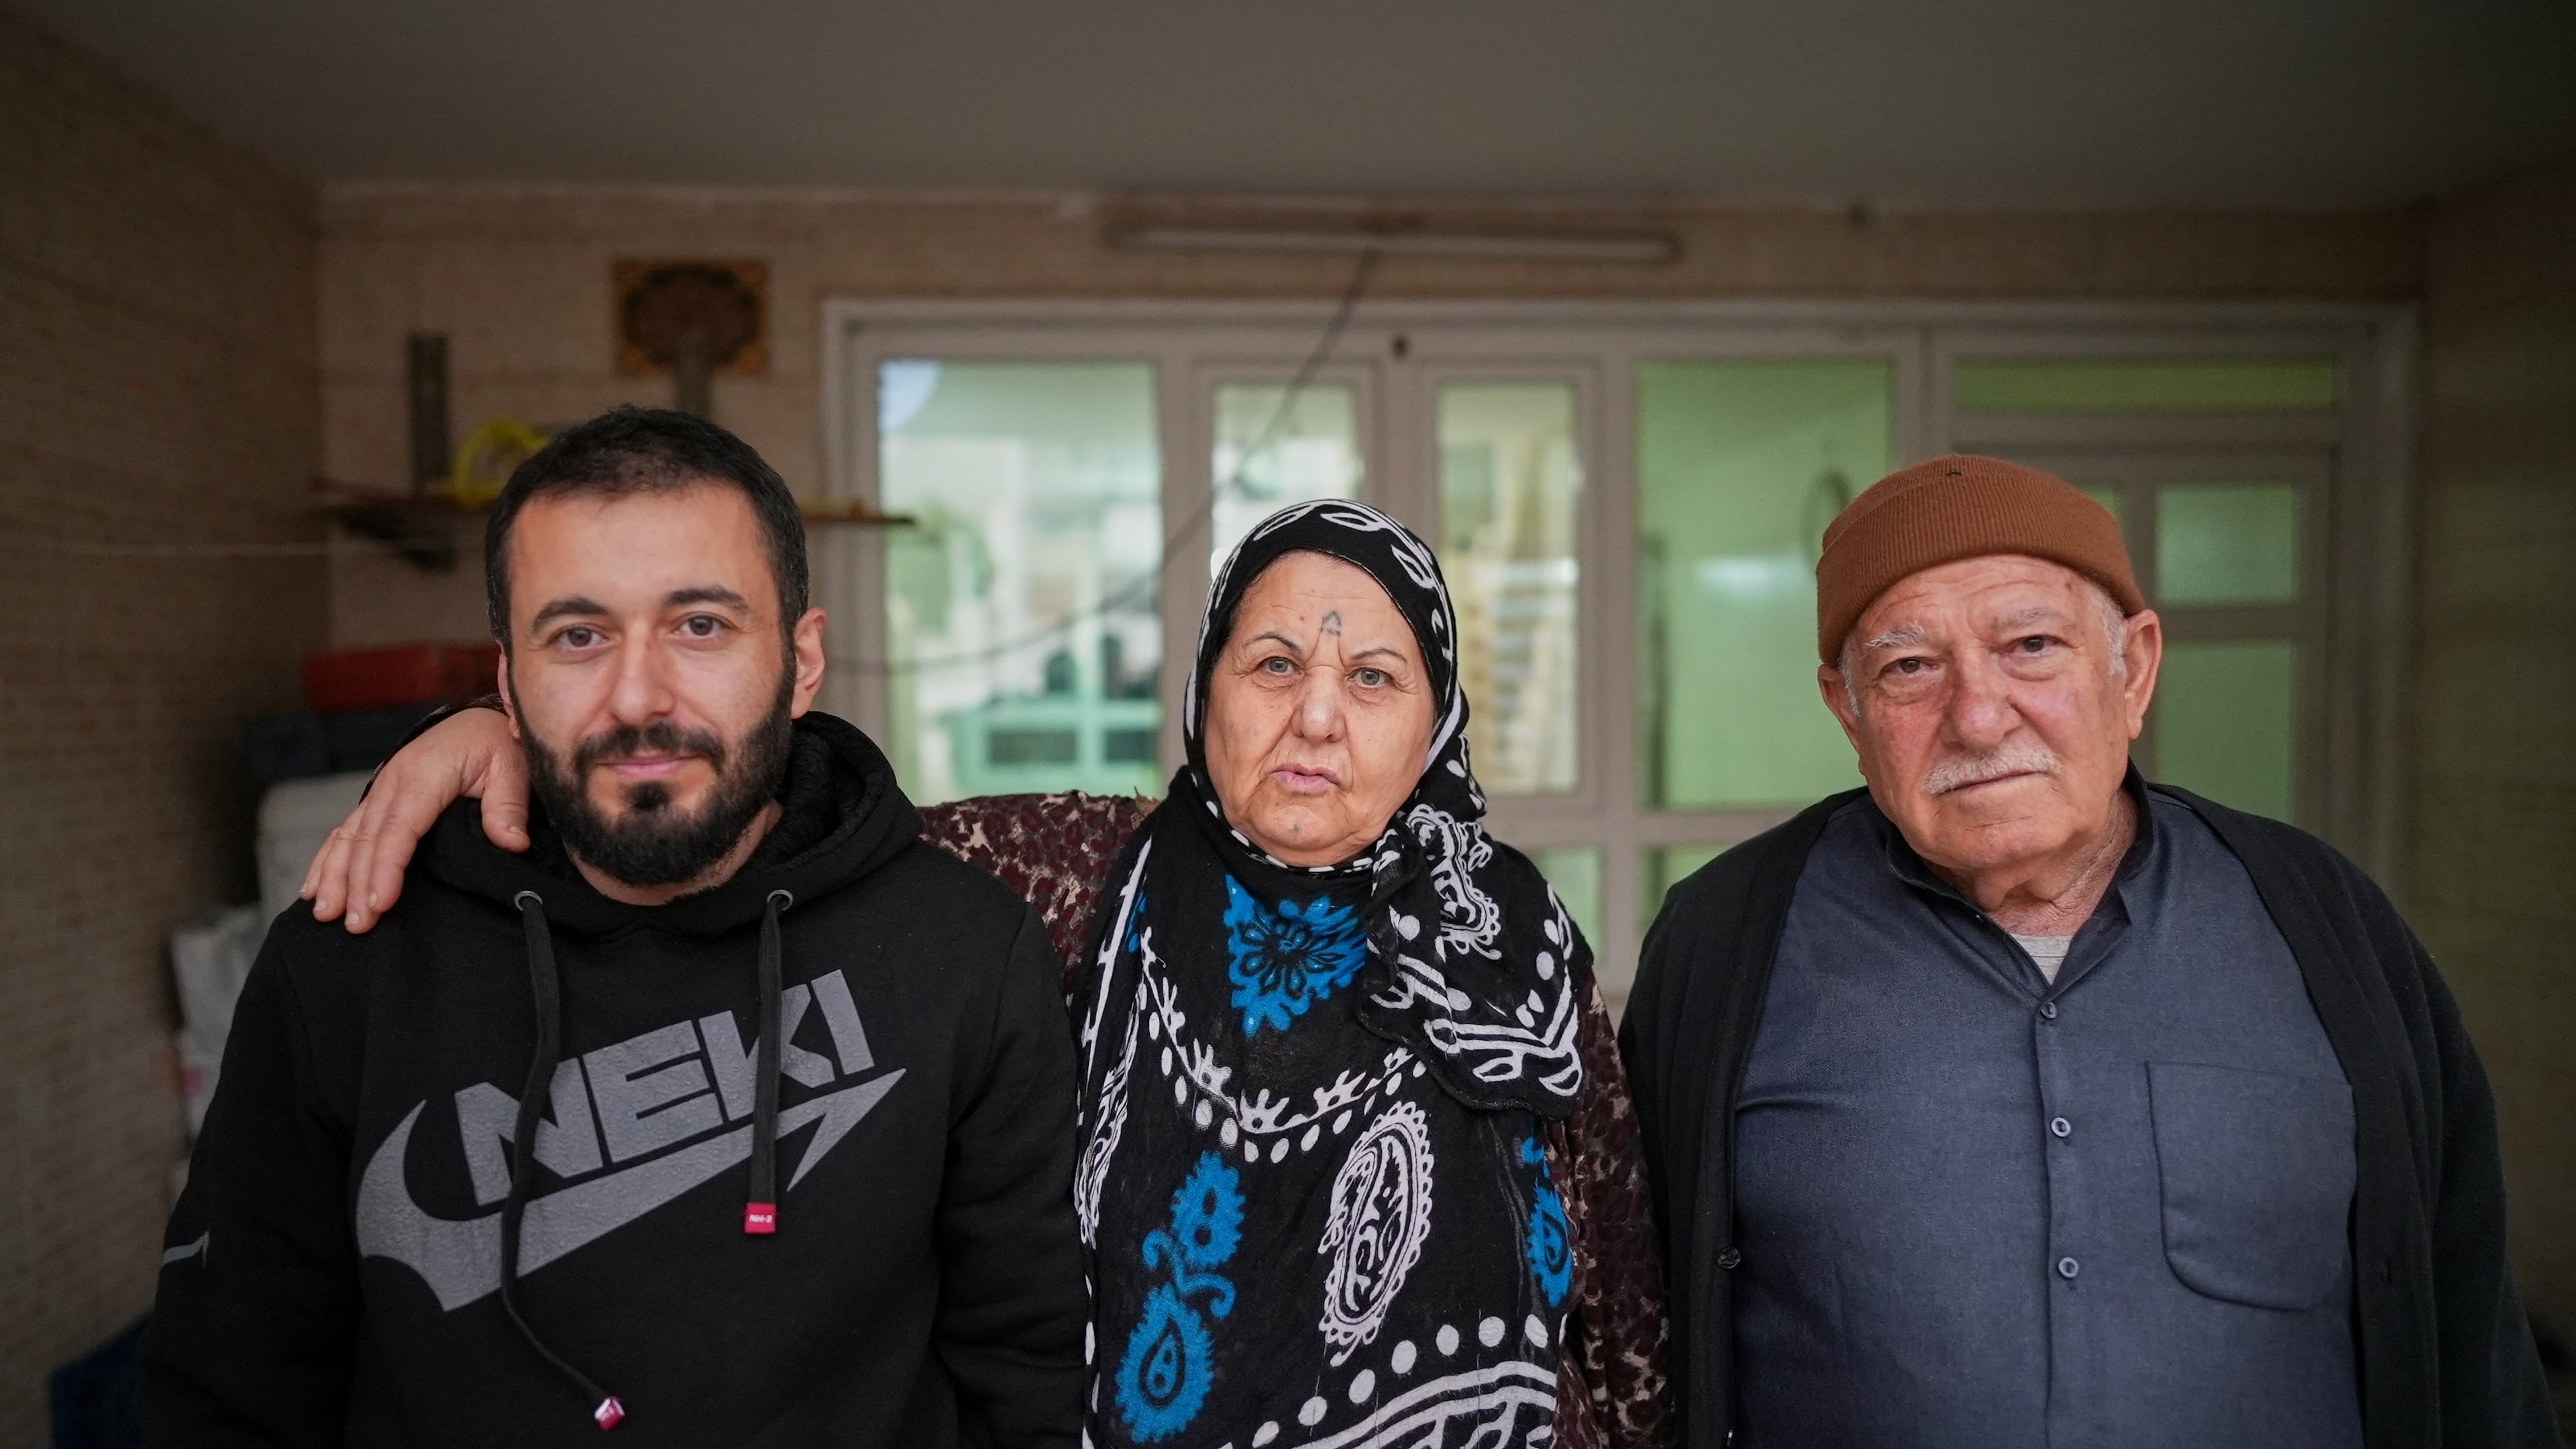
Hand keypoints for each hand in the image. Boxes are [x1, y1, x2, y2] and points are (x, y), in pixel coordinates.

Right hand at [301, 706, 526, 931]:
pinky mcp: (376, 802)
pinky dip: (327, 861)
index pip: (399, 827)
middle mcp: (392, 783)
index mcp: (423, 775)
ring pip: (347, 837)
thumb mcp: (512, 766)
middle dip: (356, 884)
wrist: (477, 722)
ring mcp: (379, 792)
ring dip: (334, 876)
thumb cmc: (494, 745)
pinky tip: (314, 890)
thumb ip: (508, 806)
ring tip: (327, 915)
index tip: (380, 902)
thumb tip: (511, 843)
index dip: (386, 866)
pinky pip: (344, 832)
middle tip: (356, 924)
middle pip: (367, 839)